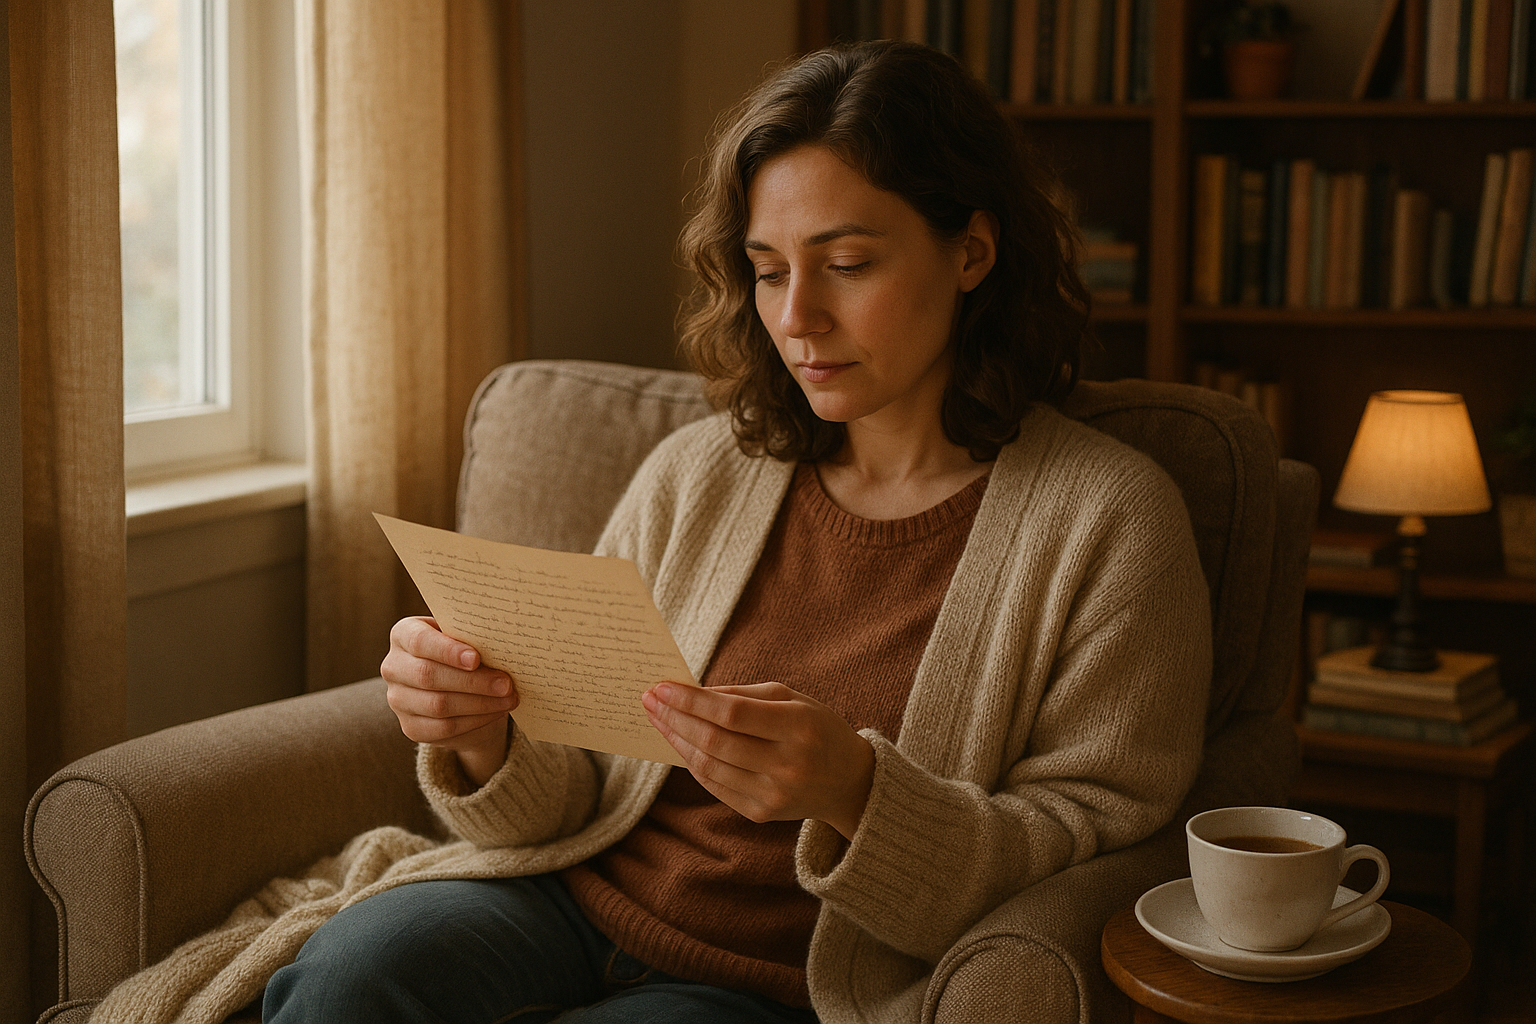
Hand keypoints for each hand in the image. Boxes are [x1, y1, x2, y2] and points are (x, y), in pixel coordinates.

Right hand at [381, 616, 516, 786]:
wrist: (457, 688)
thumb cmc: (464, 652)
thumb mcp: (464, 638)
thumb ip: (472, 637)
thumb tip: (501, 644)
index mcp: (403, 635)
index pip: (420, 641)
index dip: (447, 651)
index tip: (476, 658)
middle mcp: (394, 667)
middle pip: (429, 676)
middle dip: (472, 681)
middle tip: (506, 683)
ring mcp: (398, 700)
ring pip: (438, 705)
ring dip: (480, 703)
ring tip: (508, 698)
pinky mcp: (411, 727)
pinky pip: (444, 727)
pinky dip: (475, 720)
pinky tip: (496, 711)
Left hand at [642, 681, 875, 839]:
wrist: (849, 782)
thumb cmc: (816, 729)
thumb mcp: (792, 699)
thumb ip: (743, 694)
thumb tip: (692, 693)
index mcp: (799, 727)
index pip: (732, 714)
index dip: (692, 701)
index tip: (661, 687)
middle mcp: (787, 765)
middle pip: (715, 741)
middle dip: (675, 718)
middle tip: (649, 700)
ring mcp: (773, 794)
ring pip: (709, 765)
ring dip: (677, 740)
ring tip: (658, 720)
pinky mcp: (761, 814)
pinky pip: (714, 785)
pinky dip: (692, 763)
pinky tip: (679, 744)